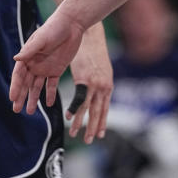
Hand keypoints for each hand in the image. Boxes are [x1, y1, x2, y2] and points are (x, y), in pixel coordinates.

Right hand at [9, 9, 85, 114]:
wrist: (72, 24)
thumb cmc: (54, 28)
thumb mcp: (42, 39)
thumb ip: (30, 50)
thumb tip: (15, 58)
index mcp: (28, 56)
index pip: (18, 74)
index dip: (15, 86)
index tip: (12, 98)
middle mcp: (34, 64)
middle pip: (26, 83)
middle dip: (20, 96)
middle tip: (16, 109)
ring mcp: (45, 68)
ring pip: (37, 87)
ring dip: (34, 98)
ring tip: (30, 111)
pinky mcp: (57, 70)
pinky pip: (52, 84)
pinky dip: (50, 94)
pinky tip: (49, 103)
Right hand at [66, 24, 112, 143]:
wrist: (89, 36)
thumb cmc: (92, 50)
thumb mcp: (99, 68)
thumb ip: (97, 80)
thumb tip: (94, 88)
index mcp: (107, 85)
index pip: (105, 108)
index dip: (102, 121)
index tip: (100, 134)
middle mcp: (103, 87)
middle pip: (98, 112)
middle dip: (93, 127)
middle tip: (90, 141)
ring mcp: (94, 85)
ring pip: (88, 109)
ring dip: (81, 123)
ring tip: (75, 135)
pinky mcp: (85, 80)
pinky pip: (79, 99)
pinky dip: (74, 110)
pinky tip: (69, 117)